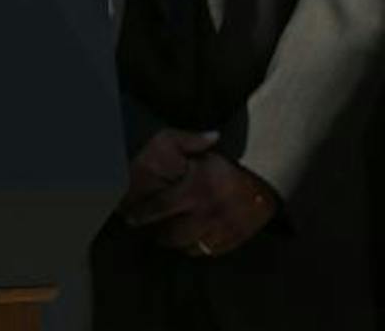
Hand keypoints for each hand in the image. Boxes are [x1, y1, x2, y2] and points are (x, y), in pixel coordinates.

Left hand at [123, 134, 277, 256]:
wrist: (263, 178)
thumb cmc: (221, 163)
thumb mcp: (198, 146)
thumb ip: (185, 140)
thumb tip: (167, 147)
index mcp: (195, 189)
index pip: (160, 207)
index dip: (141, 214)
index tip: (129, 218)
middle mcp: (209, 212)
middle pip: (173, 235)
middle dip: (158, 233)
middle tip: (148, 228)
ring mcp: (223, 228)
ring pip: (190, 247)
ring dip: (175, 243)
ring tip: (167, 235)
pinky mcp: (234, 238)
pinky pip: (208, 252)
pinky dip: (196, 248)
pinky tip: (188, 239)